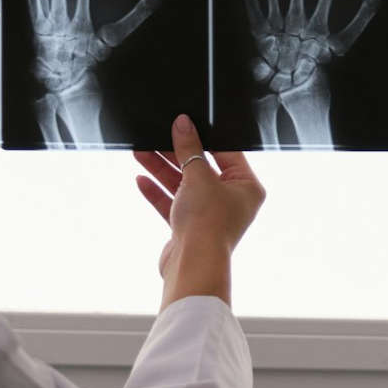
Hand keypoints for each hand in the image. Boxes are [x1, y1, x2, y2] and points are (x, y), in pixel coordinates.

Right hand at [133, 114, 266, 306]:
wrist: (193, 265)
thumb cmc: (208, 221)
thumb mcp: (198, 176)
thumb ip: (189, 149)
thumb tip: (183, 124)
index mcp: (247, 186)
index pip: (226, 153)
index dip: (204, 136)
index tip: (185, 122)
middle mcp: (231, 200)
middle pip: (201, 168)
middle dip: (175, 153)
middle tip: (155, 135)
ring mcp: (209, 214)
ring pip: (183, 185)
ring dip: (161, 169)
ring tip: (140, 151)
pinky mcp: (189, 227)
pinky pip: (172, 204)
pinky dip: (157, 192)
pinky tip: (141, 179)